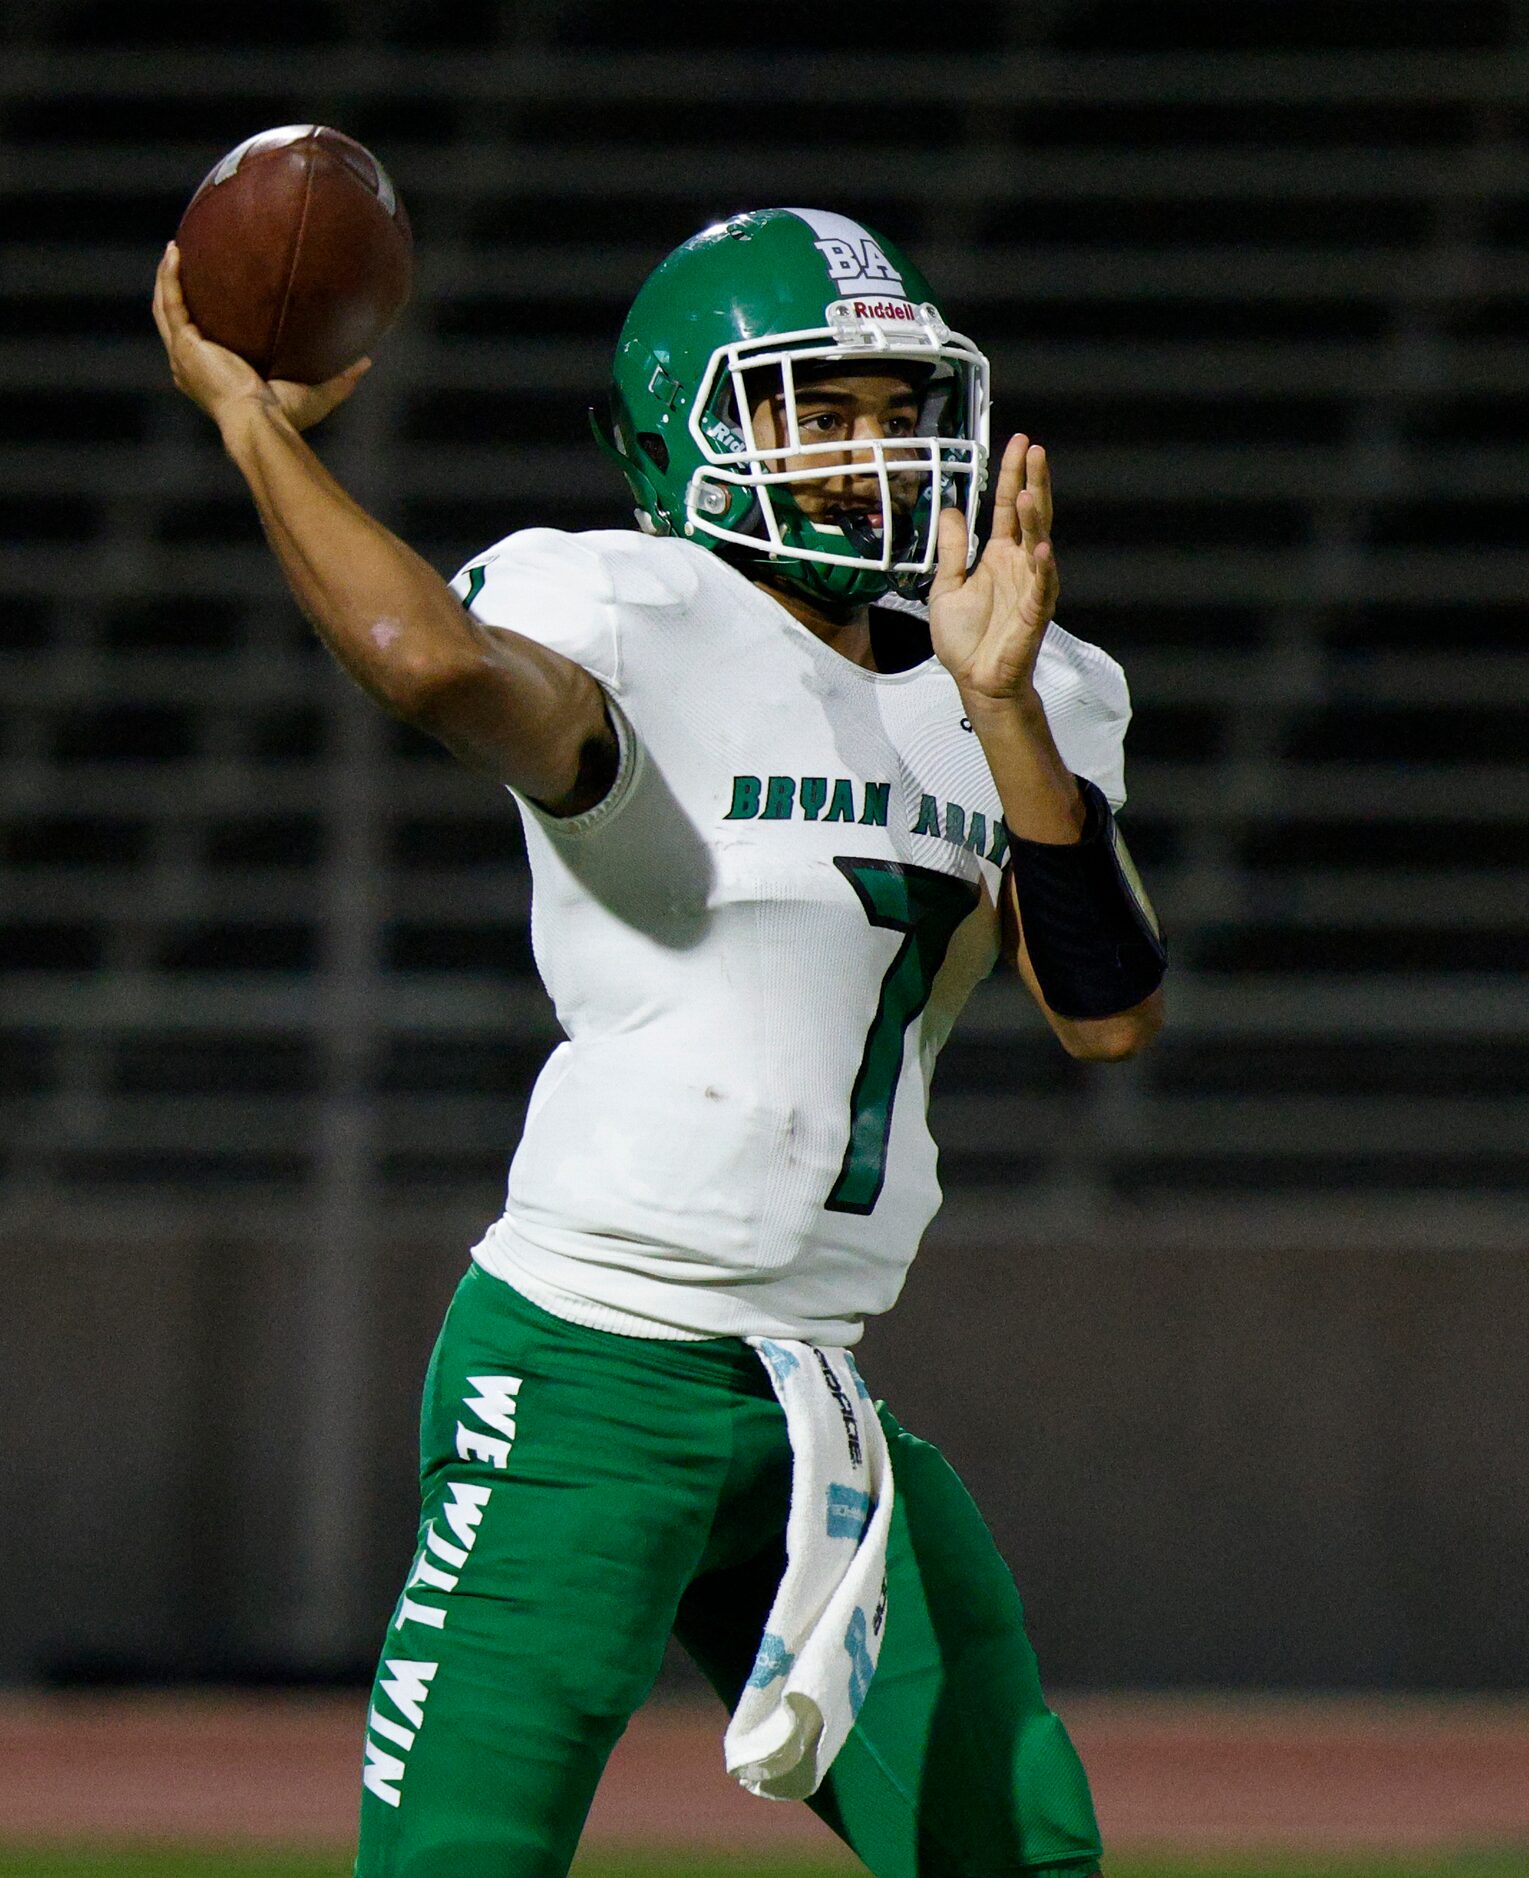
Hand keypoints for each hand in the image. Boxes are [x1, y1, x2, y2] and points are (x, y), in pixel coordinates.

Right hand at [151, 241, 370, 436]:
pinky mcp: (185, 346)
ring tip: (173, 249)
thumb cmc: (284, 420)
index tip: (211, 295)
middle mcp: (192, 367)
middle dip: (176, 291)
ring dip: (166, 278)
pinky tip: (175, 252)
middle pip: (175, 321)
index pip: (200, 343)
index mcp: (212, 377)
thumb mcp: (316, 393)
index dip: (200, 319)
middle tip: (183, 262)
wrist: (263, 424)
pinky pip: (171, 303)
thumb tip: (366, 361)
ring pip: (165, 308)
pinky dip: (169, 277)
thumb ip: (339, 377)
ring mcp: (185, 356)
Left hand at [928, 435, 1058, 710]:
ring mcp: (1030, 586)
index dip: (1012, 475)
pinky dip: (1044, 567)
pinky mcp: (1034, 612)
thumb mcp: (946, 586)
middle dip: (1033, 481)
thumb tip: (952, 511)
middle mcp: (1019, 565)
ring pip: (1039, 543)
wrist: (975, 680)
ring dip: (1036, 518)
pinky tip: (1043, 548)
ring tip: (1030, 491)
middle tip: (1035, 449)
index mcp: (999, 556)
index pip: (1009, 507)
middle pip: (1030, 515)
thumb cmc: (966, 639)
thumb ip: (952, 550)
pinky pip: (1042, 585)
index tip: (1019, 443)